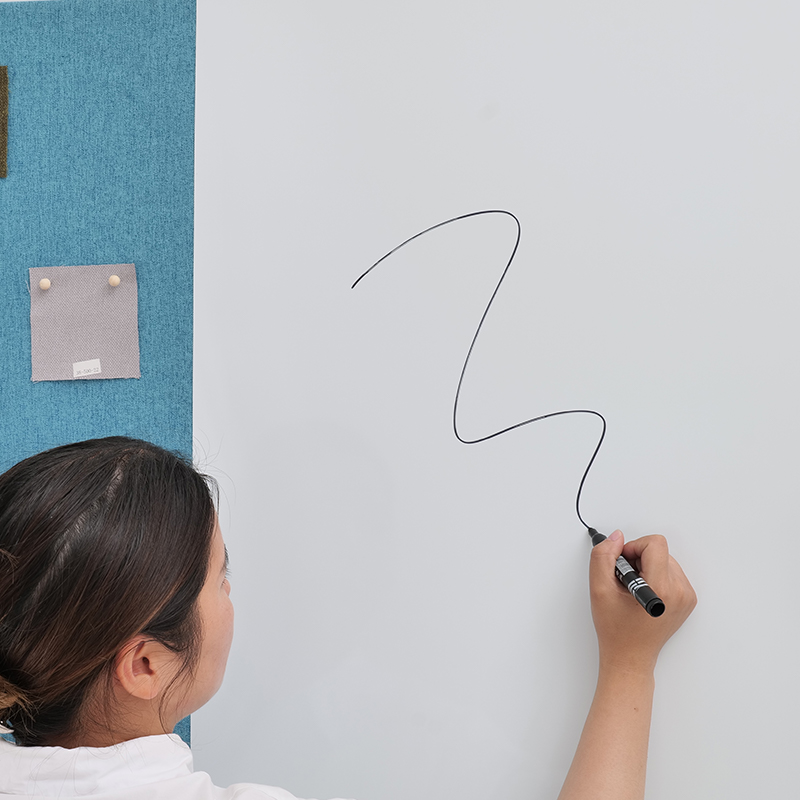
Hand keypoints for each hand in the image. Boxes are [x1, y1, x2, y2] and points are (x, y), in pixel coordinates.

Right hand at [589, 531, 695, 673]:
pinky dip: (655, 576)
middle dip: (638, 560)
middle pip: (659, 551)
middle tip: (625, 582)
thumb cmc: (616, 629)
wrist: (630, 656)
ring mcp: (686, 596)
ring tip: (634, 589)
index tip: (622, 564)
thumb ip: (603, 557)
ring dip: (646, 567)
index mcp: (662, 589)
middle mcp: (680, 591)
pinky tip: (643, 593)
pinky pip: (671, 572)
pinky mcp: (687, 599)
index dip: (632, 547)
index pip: (655, 544)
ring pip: (665, 559)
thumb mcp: (599, 589)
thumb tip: (616, 538)